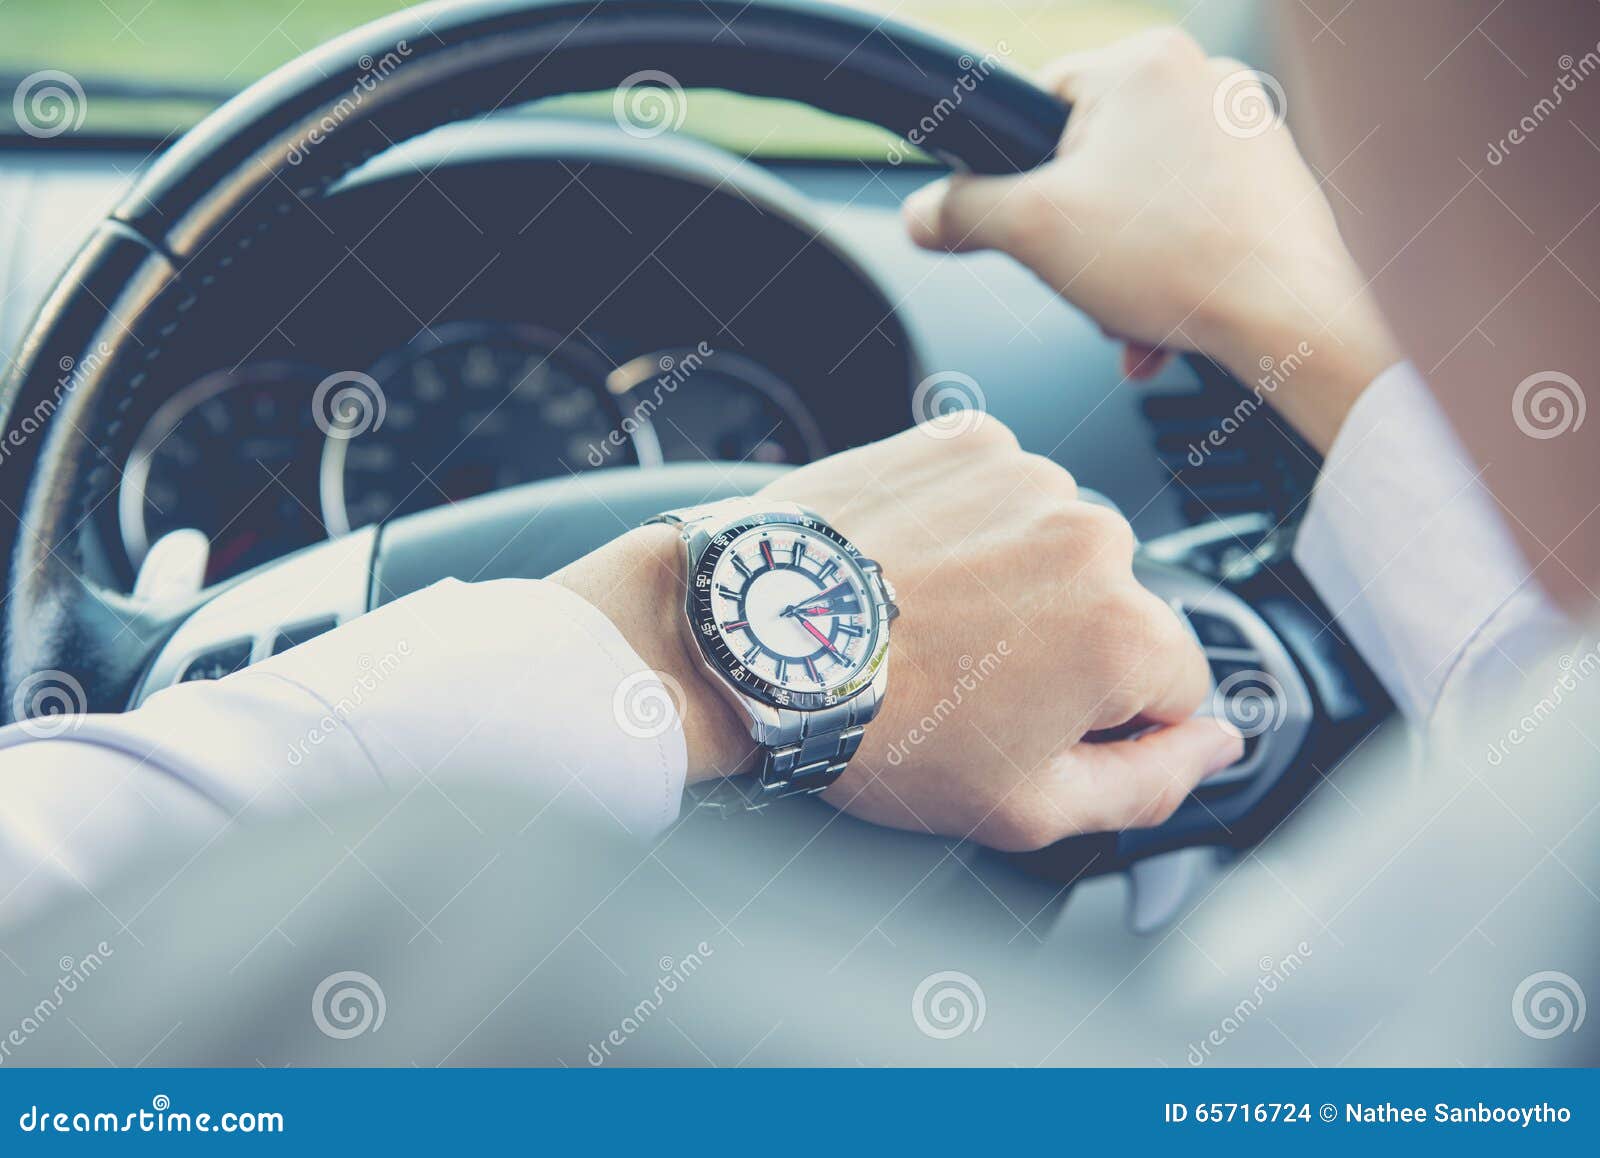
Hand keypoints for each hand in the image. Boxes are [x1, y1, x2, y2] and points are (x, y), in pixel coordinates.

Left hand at [556, 418, 1240, 850]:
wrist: (751, 640)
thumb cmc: (876, 730)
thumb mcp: (1024, 808)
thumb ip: (1149, 783)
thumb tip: (1216, 744)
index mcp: (1125, 632)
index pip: (1176, 684)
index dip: (1106, 720)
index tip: (1030, 721)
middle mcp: (1092, 535)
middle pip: (1116, 606)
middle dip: (1060, 644)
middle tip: (965, 678)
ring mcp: (1027, 476)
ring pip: (1056, 544)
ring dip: (1014, 579)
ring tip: (927, 621)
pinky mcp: (966, 437)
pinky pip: (1000, 491)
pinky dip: (969, 525)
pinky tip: (913, 569)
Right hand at [902, 28, 1399, 452]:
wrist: (1292, 320)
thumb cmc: (1180, 261)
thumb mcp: (1031, 233)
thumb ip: (960, 213)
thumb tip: (922, 213)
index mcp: (1143, 63)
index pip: (1037, 106)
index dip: (1017, 177)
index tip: (1026, 224)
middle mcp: (1203, 79)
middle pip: (1090, 165)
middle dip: (1077, 242)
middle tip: (1085, 281)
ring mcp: (1246, 129)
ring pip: (1141, 204)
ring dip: (1119, 272)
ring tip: (1132, 315)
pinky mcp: (1272, 182)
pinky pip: (1190, 224)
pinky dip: (1168, 275)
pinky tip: (1165, 322)